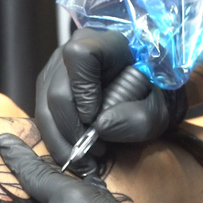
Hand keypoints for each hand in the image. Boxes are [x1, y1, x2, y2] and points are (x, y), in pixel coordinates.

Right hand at [35, 28, 187, 172]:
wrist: (149, 90)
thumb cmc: (156, 94)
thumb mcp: (159, 110)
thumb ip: (138, 119)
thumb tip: (99, 127)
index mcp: (107, 42)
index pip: (81, 56)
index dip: (84, 91)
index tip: (97, 118)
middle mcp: (75, 49)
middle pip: (57, 90)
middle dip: (72, 129)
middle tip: (94, 152)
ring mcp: (58, 66)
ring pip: (44, 105)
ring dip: (62, 140)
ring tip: (86, 160)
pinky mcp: (49, 85)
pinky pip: (43, 113)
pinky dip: (57, 139)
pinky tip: (77, 152)